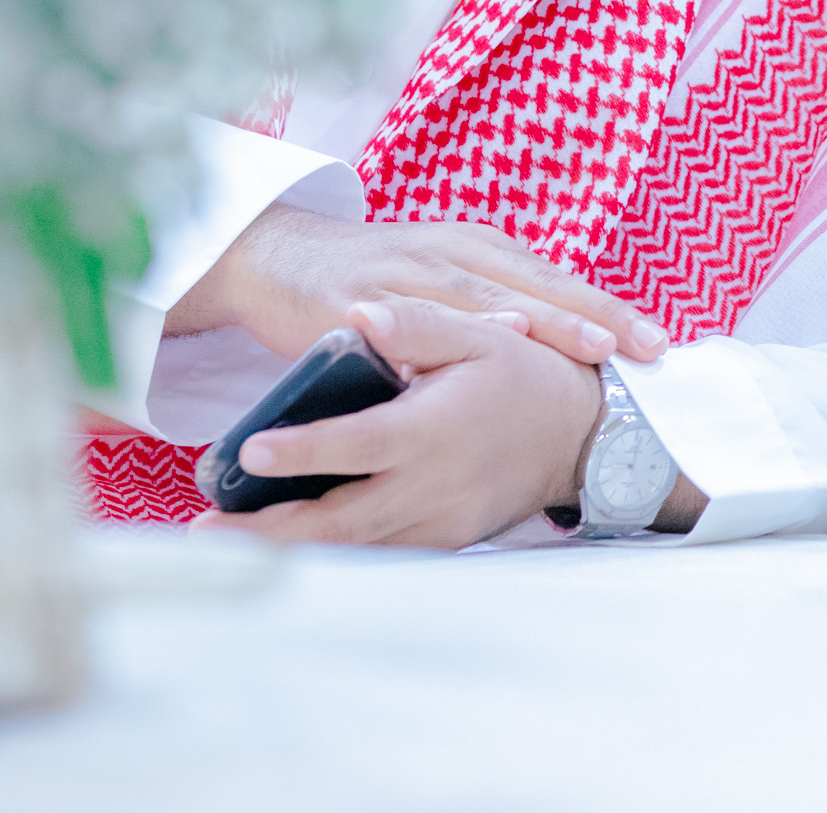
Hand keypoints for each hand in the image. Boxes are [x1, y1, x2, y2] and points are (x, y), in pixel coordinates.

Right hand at [165, 203, 667, 366]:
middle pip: (533, 283)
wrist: (277, 259)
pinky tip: (480, 340)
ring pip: (483, 296)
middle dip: (592, 315)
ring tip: (586, 342)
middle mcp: (448, 251)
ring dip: (539, 317)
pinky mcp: (358, 299)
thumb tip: (568, 340)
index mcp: (477, 248)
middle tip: (642, 346)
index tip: (660, 341)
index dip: (606, 308)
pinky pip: (408, 317)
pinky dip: (446, 328)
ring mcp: (404, 272)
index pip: (555, 279)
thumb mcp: (442, 281)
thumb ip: (495, 303)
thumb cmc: (372, 280)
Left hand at [193, 298, 604, 547]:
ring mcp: (437, 523)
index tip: (251, 451)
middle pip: (339, 521)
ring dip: (288, 548)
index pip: (359, 444)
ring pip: (352, 548)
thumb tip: (360, 313)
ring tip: (225, 538)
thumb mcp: (483, 333)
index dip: (304, 450)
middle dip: (266, 531)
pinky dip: (331, 553)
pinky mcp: (441, 541)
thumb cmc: (528, 375)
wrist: (585, 437)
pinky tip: (288, 544)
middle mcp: (432, 487)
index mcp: (436, 428)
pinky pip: (376, 553)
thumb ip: (419, 322)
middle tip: (203, 530)